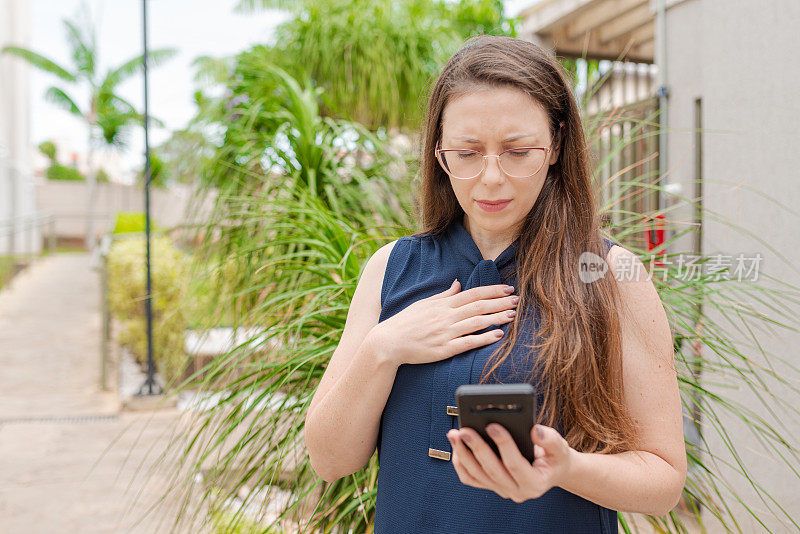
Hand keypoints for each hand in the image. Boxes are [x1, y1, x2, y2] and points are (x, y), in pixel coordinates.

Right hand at [373, 279, 518, 366]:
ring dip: (497, 317)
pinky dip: (484, 338)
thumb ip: (444, 295)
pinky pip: (468, 343)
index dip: (492, 290)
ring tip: (513, 315)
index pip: (473, 294)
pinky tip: (498, 335)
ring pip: (476, 322)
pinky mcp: (444, 349)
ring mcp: (446, 333)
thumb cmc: (405, 323)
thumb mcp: (424, 304)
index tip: (508, 288)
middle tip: (518, 300)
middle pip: (479, 306)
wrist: (388, 342)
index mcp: (443, 305)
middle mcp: (446, 316)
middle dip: (500, 302)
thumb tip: (458, 284)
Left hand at [446, 423, 573, 501]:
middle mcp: (517, 491)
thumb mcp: (560, 448)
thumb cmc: (554, 458)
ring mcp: (502, 490)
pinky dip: (461, 463)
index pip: (515, 465)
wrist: (551, 469)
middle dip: (476, 448)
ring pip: (477, 475)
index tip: (492, 426)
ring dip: (463, 454)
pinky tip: (457, 446)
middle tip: (464, 430)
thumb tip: (534, 430)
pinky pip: (471, 478)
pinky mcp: (491, 486)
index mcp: (535, 484)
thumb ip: (550, 439)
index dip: (503, 445)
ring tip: (455, 434)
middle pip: (492, 470)